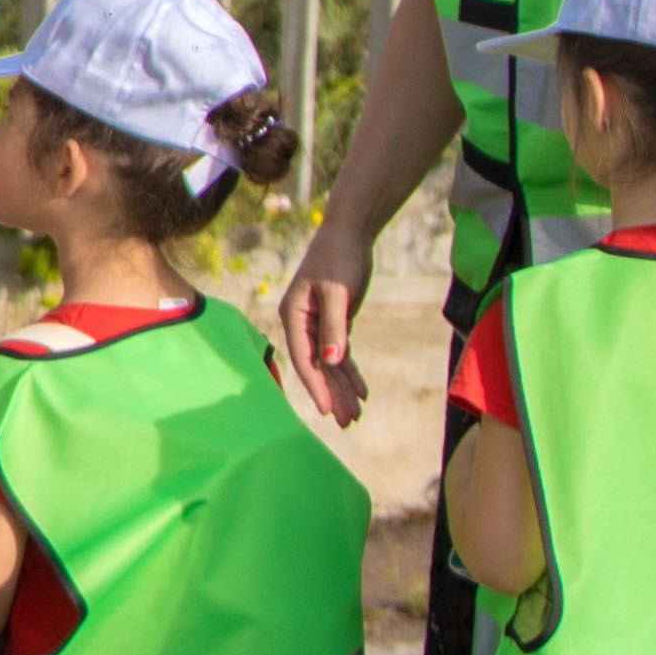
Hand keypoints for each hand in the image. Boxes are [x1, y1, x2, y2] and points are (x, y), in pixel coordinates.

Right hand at [272, 235, 373, 426]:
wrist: (349, 233)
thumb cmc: (338, 257)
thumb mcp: (337, 291)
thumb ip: (334, 328)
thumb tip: (331, 361)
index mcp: (293, 315)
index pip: (304, 359)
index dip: (316, 386)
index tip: (328, 410)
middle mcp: (301, 324)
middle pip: (317, 366)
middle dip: (332, 394)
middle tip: (348, 421)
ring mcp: (317, 324)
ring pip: (330, 363)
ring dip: (342, 388)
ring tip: (357, 414)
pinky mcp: (334, 322)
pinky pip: (341, 353)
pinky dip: (350, 372)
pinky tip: (362, 391)